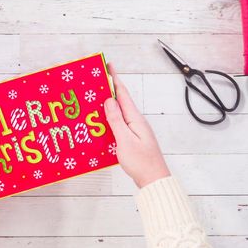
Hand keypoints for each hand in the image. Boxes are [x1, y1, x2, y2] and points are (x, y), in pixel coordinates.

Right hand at [103, 64, 170, 187]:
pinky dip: (109, 118)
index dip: (115, 79)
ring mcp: (135, 130)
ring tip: (94, 98)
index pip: (122, 94)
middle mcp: (136, 121)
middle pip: (120, 101)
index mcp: (135, 118)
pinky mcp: (132, 138)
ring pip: (119, 112)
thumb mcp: (124, 140)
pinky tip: (101, 121)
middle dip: (109, 89)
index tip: (108, 66)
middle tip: (96, 80)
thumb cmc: (141, 162)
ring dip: (108, 104)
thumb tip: (109, 101)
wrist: (153, 180)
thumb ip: (116, 120)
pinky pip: (119, 123)